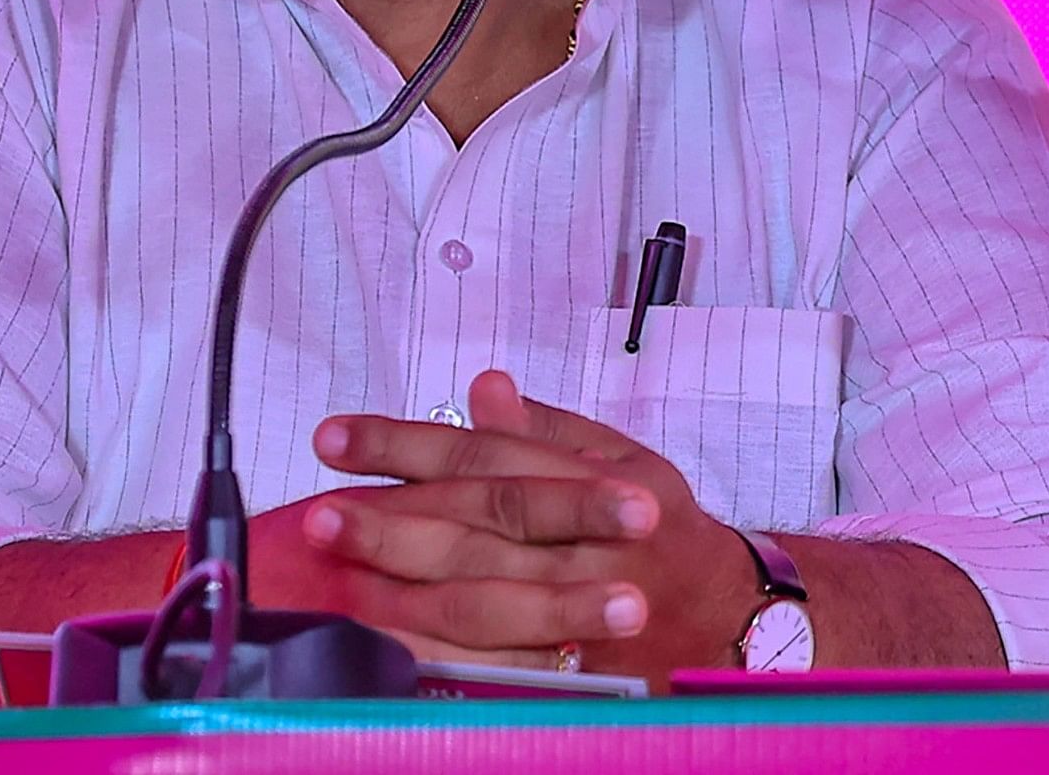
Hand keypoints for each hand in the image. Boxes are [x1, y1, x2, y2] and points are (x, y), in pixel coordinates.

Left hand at [268, 370, 764, 681]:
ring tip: (338, 574)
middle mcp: (587, 540)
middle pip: (478, 525)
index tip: (336, 438)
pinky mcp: (573, 662)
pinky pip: (496, 658)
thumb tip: (483, 386)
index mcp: (596, 480)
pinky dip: (439, 650)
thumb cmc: (670, 532)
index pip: (488, 455)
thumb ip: (548, 428)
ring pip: (481, 593)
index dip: (408, 446)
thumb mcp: (627, 461)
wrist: (729, 619)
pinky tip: (385, 639)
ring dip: (404, 584)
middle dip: (393, 519)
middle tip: (319, 514)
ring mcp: (578, 607)